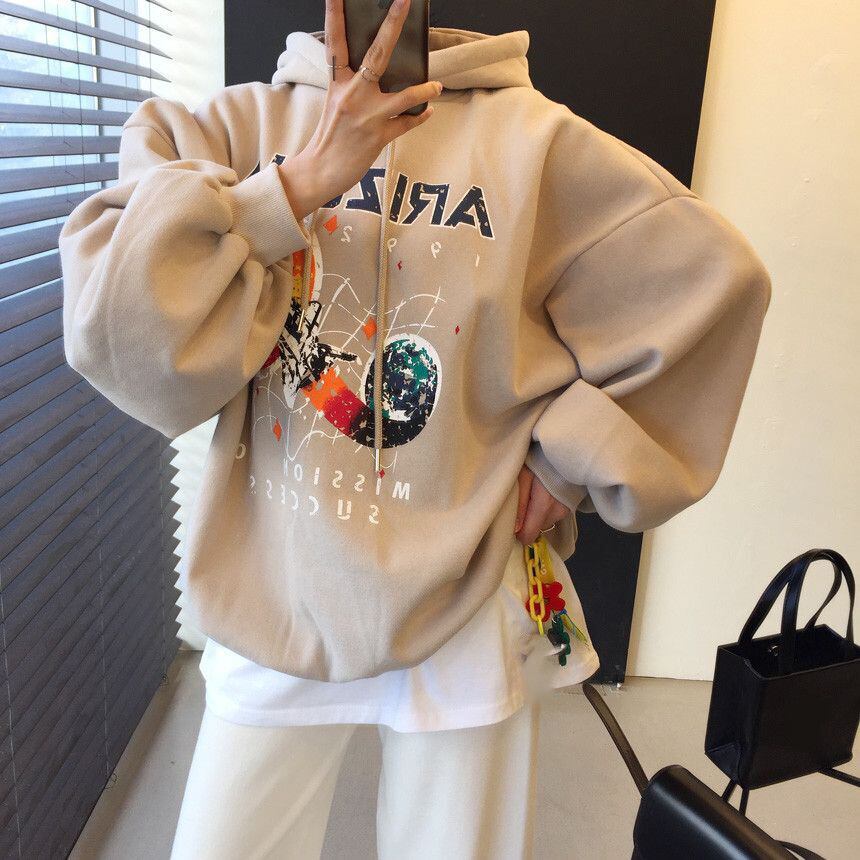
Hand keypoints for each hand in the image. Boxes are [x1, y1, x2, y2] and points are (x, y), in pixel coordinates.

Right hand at [278, 0, 442, 219]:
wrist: (320, 171)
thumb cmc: (329, 137)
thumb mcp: (335, 104)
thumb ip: (353, 84)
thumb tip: (376, 69)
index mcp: (337, 83)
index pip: (335, 42)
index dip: (335, 15)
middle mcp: (352, 95)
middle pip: (376, 54)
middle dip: (392, 26)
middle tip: (404, 2)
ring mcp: (367, 116)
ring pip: (403, 96)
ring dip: (423, 90)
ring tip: (436, 85)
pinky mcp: (378, 137)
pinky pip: (406, 122)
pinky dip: (419, 116)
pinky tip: (428, 111)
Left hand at [514, 465, 569, 544]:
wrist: (566, 445)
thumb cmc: (540, 457)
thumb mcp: (523, 475)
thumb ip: (518, 502)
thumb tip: (515, 530)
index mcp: (545, 505)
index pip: (529, 535)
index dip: (517, 531)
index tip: (509, 520)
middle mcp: (558, 511)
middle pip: (536, 529)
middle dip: (526, 519)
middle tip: (521, 498)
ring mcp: (566, 509)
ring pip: (544, 522)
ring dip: (536, 513)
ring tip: (532, 492)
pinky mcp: (570, 504)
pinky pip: (552, 514)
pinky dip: (545, 507)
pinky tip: (542, 492)